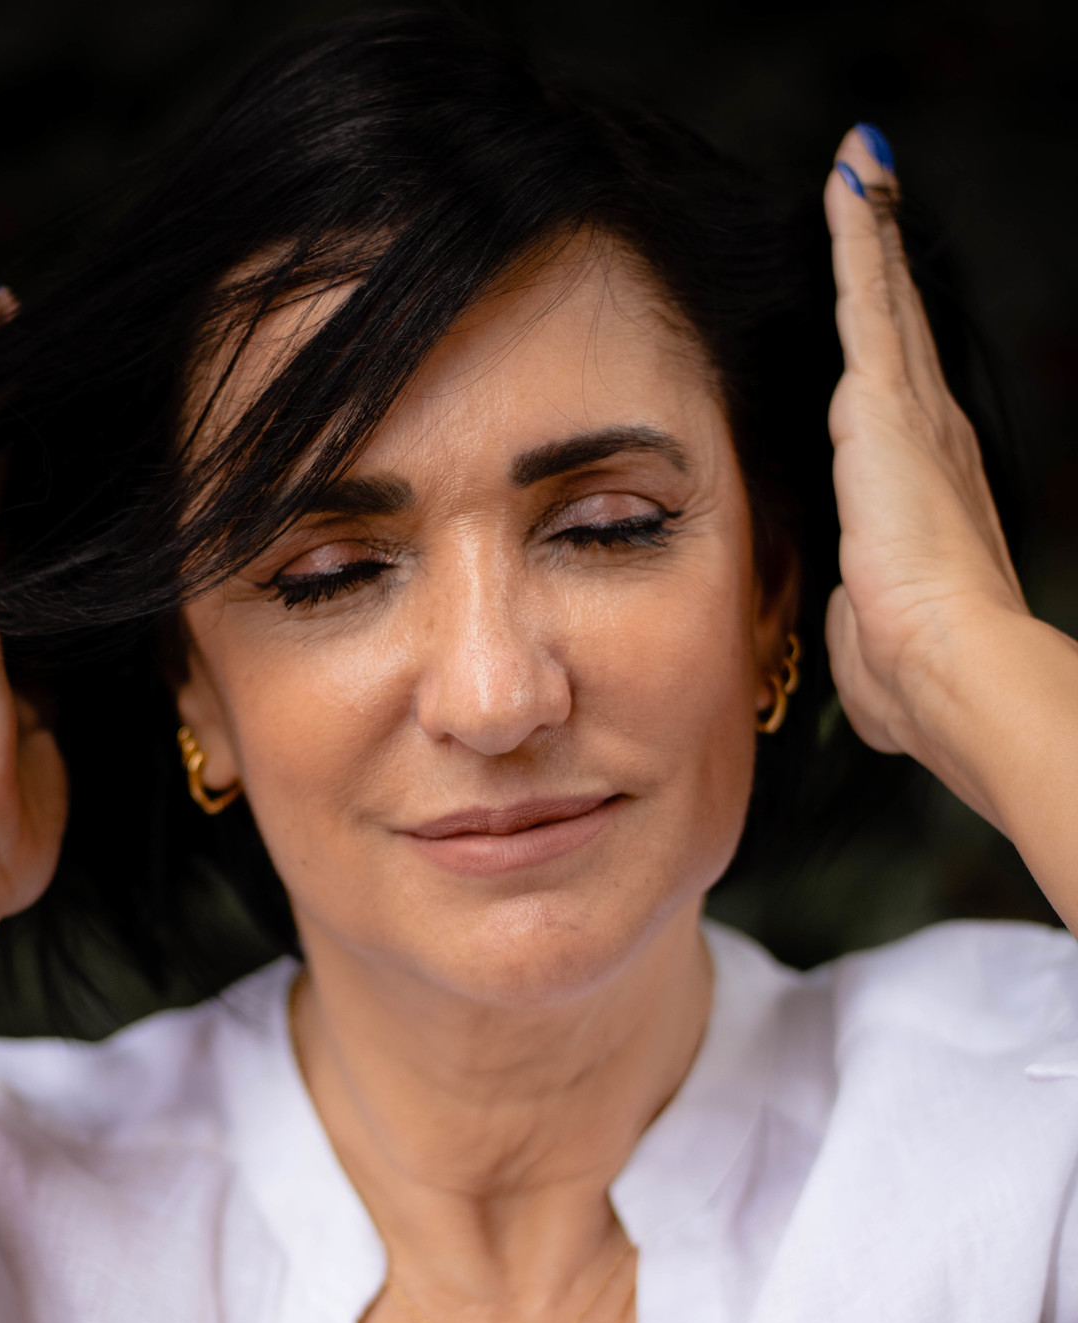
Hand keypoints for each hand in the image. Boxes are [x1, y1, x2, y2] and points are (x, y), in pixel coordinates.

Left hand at [823, 126, 1027, 813]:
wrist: (948, 667)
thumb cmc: (914, 675)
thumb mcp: (869, 639)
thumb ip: (855, 614)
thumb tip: (852, 617)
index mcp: (923, 497)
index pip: (898, 405)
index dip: (888, 352)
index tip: (878, 310)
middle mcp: (929, 443)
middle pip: (899, 336)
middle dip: (883, 270)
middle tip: (873, 200)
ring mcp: (913, 418)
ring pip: (884, 304)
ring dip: (869, 238)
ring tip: (859, 171)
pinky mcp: (885, 405)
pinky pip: (865, 299)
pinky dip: (857, 238)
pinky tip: (849, 181)